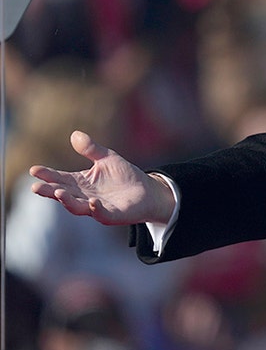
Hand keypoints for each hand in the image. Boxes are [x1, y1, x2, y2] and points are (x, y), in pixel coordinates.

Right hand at [28, 130, 175, 226]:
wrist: (147, 191)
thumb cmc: (124, 176)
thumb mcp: (107, 158)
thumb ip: (91, 149)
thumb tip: (75, 134)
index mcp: (80, 182)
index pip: (60, 178)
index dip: (47, 175)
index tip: (33, 170)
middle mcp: (84, 196)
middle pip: (63, 194)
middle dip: (49, 191)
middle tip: (35, 187)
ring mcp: (97, 207)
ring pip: (77, 207)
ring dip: (67, 201)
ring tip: (58, 192)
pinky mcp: (112, 215)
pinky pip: (102, 214)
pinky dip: (96, 209)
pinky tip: (93, 202)